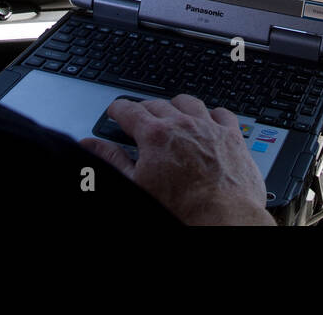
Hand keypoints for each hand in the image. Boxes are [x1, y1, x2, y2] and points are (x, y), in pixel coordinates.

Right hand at [80, 95, 274, 225]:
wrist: (222, 219)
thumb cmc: (181, 209)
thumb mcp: (136, 184)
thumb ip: (112, 159)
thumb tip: (91, 145)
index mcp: (155, 135)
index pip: (130, 110)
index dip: (118, 109)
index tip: (116, 111)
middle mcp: (182, 125)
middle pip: (158, 104)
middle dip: (145, 108)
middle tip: (139, 116)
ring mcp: (209, 128)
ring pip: (190, 103)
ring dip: (177, 105)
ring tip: (172, 112)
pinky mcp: (231, 136)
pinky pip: (221, 113)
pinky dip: (212, 114)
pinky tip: (209, 120)